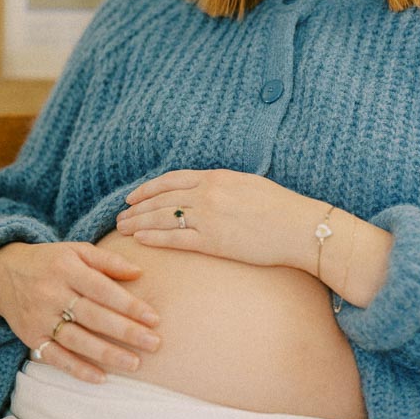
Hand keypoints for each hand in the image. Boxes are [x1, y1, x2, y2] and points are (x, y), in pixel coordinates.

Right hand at [0, 241, 160, 382]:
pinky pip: (56, 357)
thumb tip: (139, 272)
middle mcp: (52, 294)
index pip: (102, 290)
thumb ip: (108, 261)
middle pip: (93, 316)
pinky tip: (101, 378)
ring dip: (107, 354)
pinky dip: (77, 369)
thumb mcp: (76, 251)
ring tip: (135, 363)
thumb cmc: (50, 262)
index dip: (129, 305)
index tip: (154, 318)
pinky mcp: (31, 338)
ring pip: (77, 340)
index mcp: (66, 269)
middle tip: (154, 343)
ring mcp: (40, 318)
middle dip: (125, 332)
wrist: (1, 273)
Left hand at [116, 169, 321, 270]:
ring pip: (163, 218)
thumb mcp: (249, 184)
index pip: (172, 179)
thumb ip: (224, 185)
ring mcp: (209, 217)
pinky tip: (140, 241)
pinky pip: (176, 238)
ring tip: (123, 229)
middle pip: (161, 198)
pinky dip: (154, 238)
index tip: (132, 196)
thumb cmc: (281, 207)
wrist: (299, 227)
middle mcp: (208, 193)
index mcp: (217, 177)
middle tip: (120, 216)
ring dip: (139, 223)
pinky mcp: (214, 241)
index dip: (148, 188)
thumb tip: (207, 189)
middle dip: (137, 208)